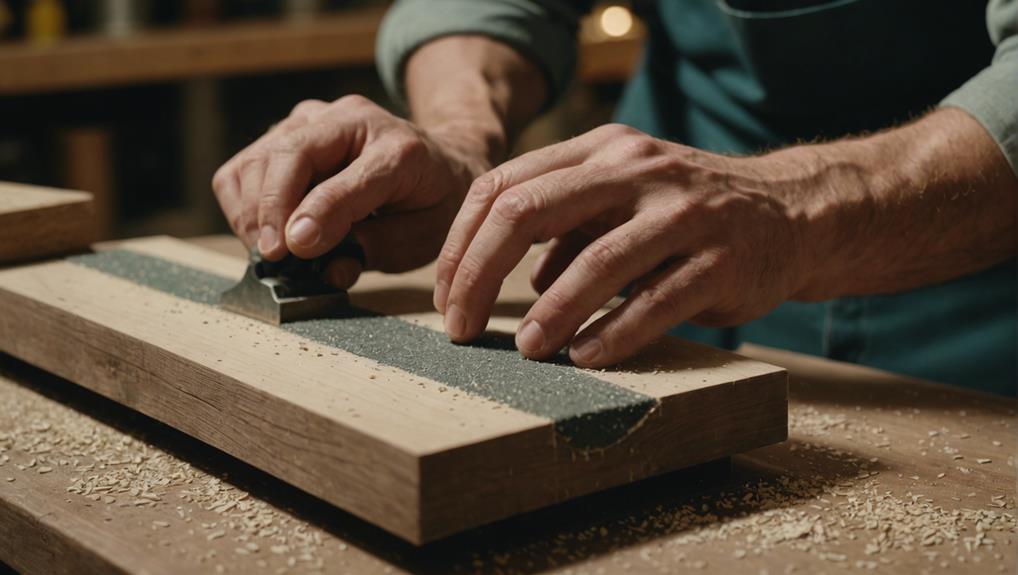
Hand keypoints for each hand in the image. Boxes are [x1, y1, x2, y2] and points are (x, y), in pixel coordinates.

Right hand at [212, 95, 483, 286]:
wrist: (434, 162)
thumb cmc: (427, 204)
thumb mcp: (422, 235)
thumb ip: (377, 250)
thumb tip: (327, 270)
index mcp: (399, 149)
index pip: (349, 180)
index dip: (318, 213)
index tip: (293, 248)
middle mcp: (352, 120)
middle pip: (291, 155)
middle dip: (272, 211)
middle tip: (273, 258)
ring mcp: (314, 119)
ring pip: (258, 160)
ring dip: (253, 213)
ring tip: (272, 252)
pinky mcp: (286, 131)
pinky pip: (243, 167)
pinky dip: (242, 204)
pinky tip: (264, 232)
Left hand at [434, 123, 809, 366]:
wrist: (791, 212)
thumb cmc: (689, 212)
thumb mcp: (623, 196)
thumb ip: (568, 226)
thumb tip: (517, 279)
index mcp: (601, 149)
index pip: (503, 184)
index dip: (460, 243)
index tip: (444, 295)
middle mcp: (637, 169)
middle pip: (529, 210)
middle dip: (478, 274)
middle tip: (459, 327)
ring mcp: (684, 213)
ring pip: (596, 262)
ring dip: (549, 313)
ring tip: (526, 349)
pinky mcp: (721, 260)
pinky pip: (655, 302)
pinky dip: (613, 334)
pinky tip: (586, 358)